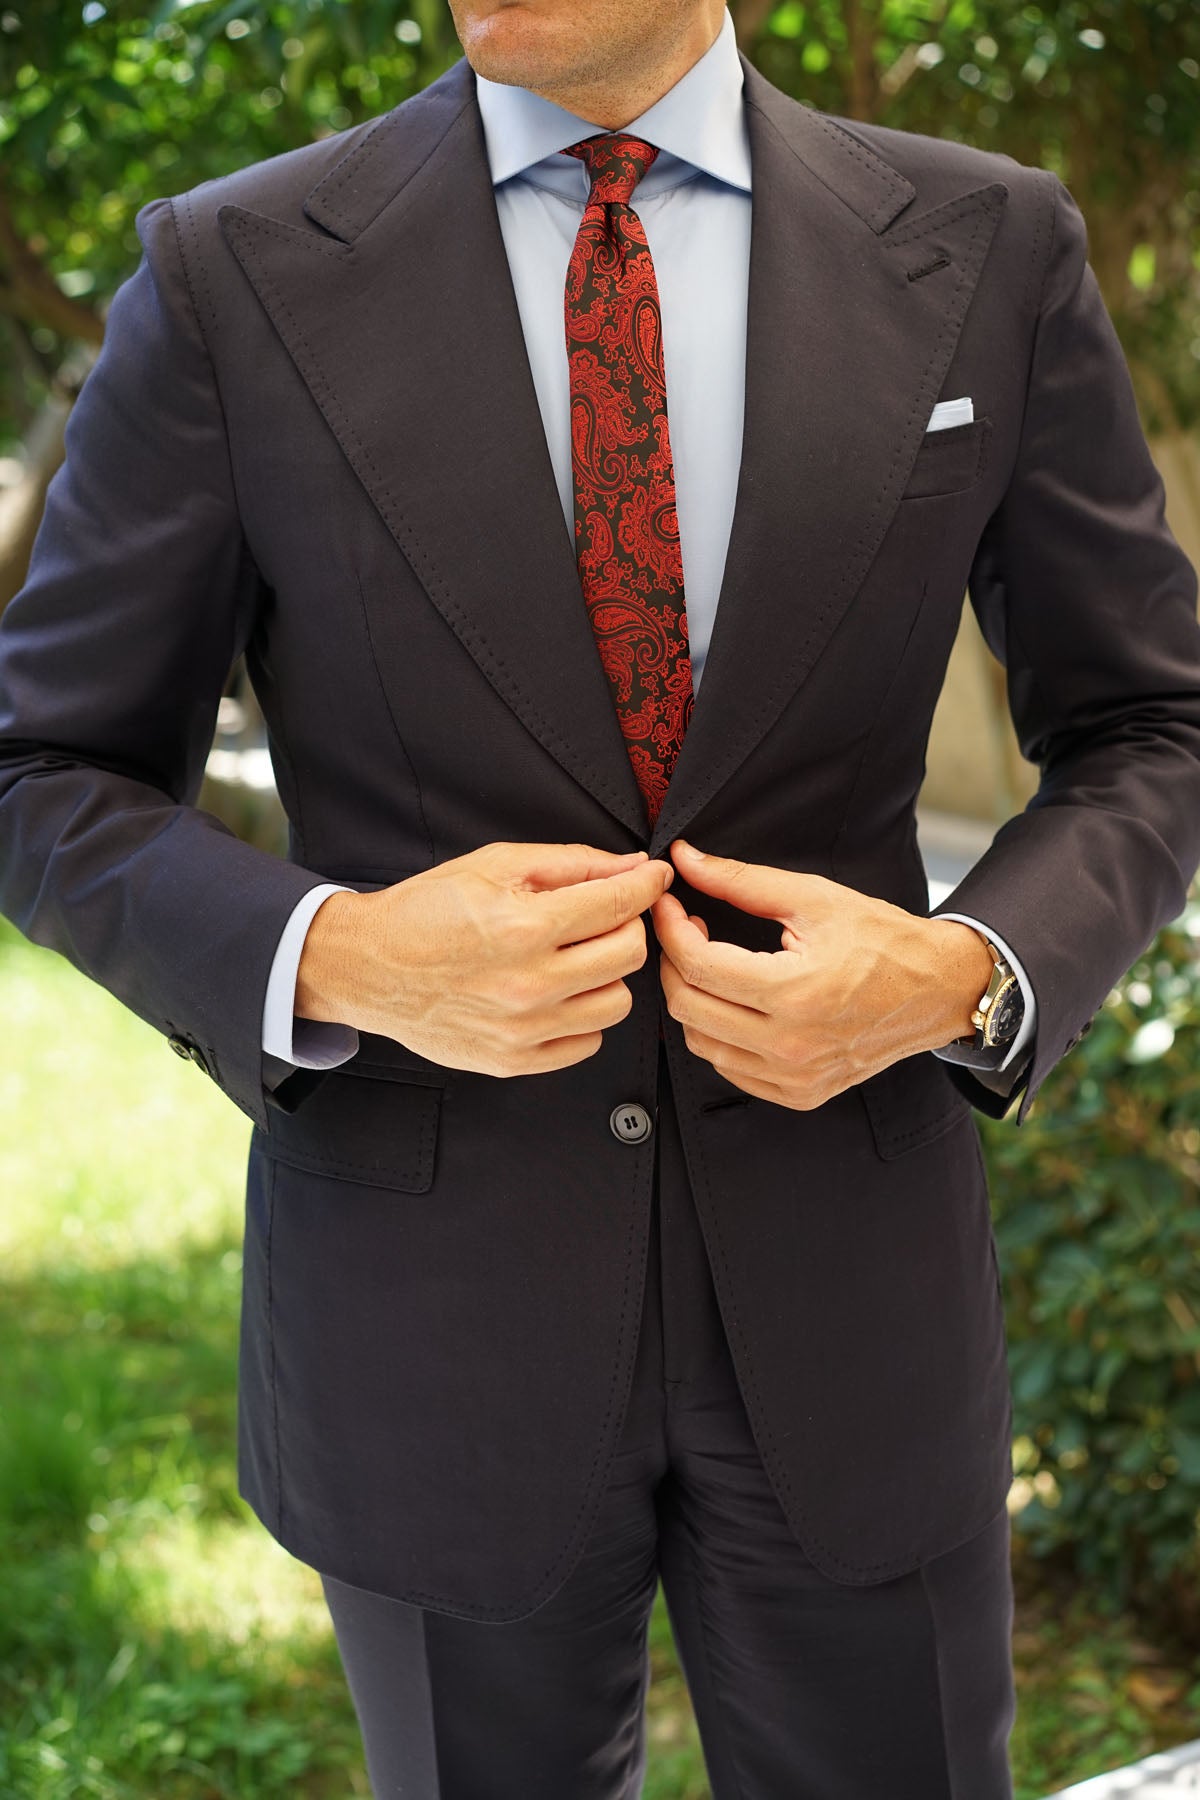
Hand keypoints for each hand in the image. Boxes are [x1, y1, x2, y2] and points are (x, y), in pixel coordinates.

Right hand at [295, 841, 673, 1076]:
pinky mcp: (514, 1062)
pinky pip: (587, 1043)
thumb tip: (634, 867)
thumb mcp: (495, 865)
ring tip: (575, 958)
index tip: (653, 879)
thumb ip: (572, 864)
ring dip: (606, 976)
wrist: (368, 967)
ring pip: (617, 1004)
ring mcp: (523, 1030)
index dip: (647, 884)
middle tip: (603, 916)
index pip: (620, 904)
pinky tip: (556, 994)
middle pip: (629, 954)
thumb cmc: (426, 911)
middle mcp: (529, 984)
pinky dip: (581, 1017)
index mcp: (524, 927)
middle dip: (626, 926)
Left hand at [650, 839, 993, 1108]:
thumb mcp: (813, 898)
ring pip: (701, 1043)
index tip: (670, 904)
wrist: (938, 990)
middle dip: (672, 962)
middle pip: (687, 1007)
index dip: (670, 928)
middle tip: (688, 931)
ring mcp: (795, 1077)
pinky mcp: (800, 1094)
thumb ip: (741, 881)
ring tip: (713, 965)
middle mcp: (791, 1045)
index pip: (697, 964)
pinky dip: (719, 1034)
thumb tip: (685, 859)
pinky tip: (736, 1002)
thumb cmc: (882, 939)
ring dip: (693, 999)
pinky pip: (730, 1069)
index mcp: (795, 992)